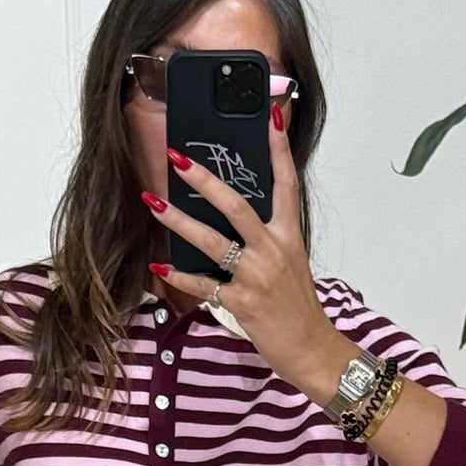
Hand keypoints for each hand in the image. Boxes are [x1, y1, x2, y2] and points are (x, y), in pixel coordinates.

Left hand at [147, 106, 340, 393]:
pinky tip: (160, 266)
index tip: (269, 115)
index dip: (278, 149)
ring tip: (153, 202)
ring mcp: (258, 276)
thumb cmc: (297, 308)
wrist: (312, 350)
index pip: (286, 183)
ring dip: (178, 221)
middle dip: (204, 180)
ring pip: (213, 241)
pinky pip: (205, 284)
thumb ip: (268, 239)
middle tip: (177, 158)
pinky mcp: (243, 302)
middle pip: (236, 205)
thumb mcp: (291, 264)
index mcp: (289, 236)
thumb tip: (235, 218)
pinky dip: (181, 275)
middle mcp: (274, 250)